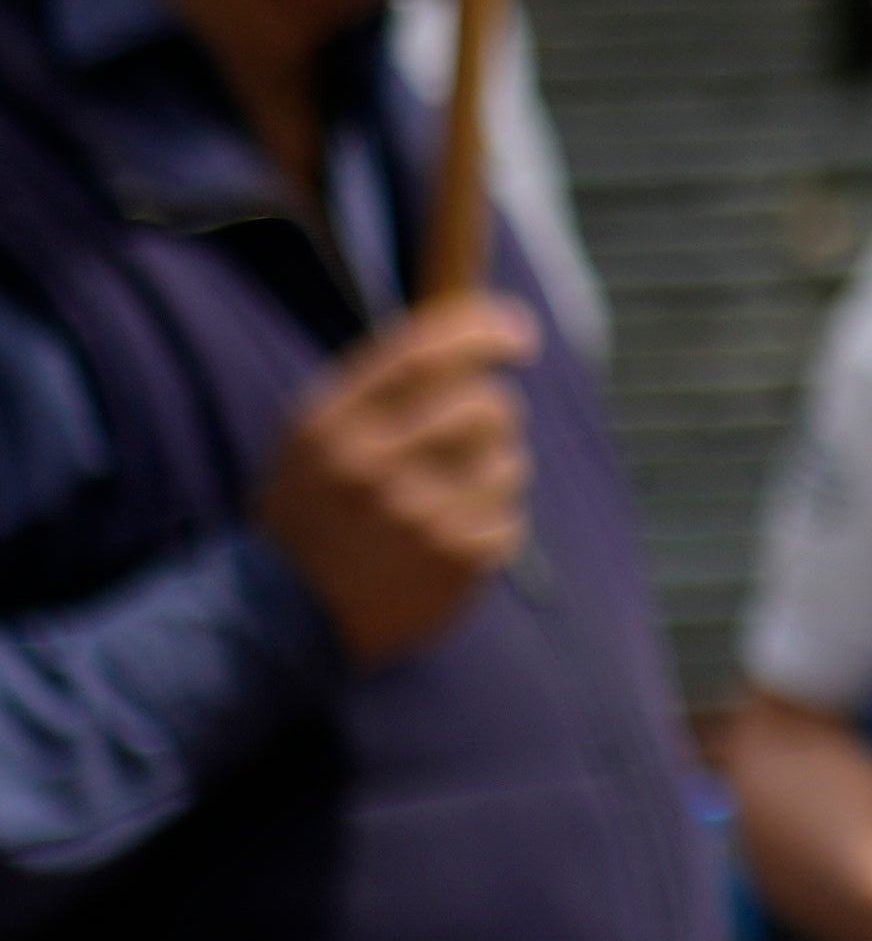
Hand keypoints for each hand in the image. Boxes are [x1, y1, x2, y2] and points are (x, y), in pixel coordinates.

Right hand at [257, 302, 534, 659]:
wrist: (284, 614)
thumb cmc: (316, 508)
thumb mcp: (319, 434)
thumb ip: (384, 383)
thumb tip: (484, 326)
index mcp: (331, 425)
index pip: (422, 354)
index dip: (482, 331)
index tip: (517, 330)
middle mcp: (370, 465)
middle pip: (485, 404)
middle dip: (493, 413)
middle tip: (468, 437)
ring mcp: (416, 514)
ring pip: (509, 459)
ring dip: (492, 471)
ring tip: (442, 498)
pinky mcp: (456, 558)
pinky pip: (510, 514)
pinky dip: (490, 521)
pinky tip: (445, 537)